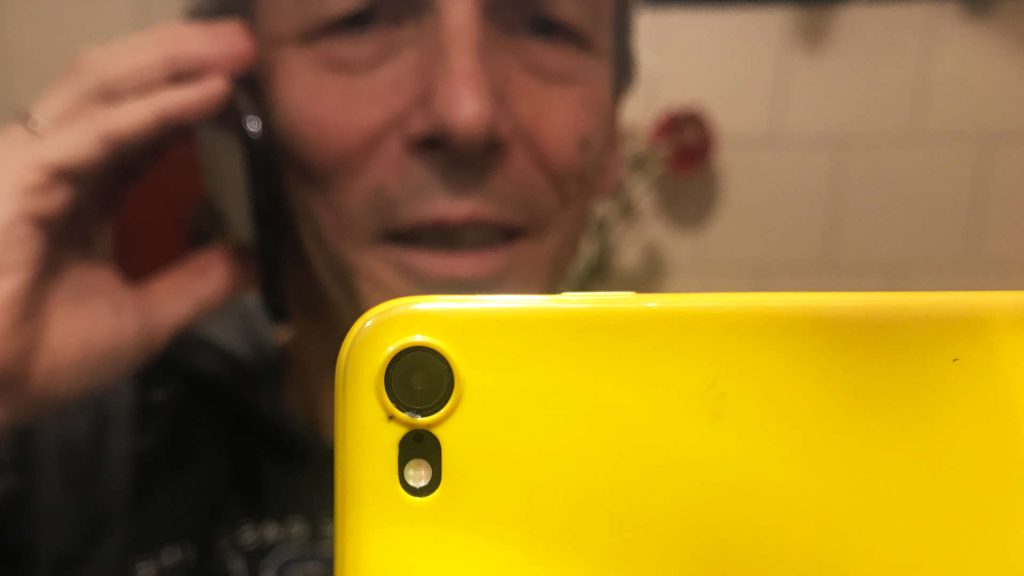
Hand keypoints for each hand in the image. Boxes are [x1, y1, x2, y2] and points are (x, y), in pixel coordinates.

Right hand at [0, 20, 256, 428]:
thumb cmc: (36, 358)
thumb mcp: (139, 316)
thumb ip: (194, 282)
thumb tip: (253, 260)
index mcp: (77, 189)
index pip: (138, 127)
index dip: (189, 100)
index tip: (249, 87)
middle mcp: (53, 160)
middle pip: (122, 87)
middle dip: (185, 58)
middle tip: (247, 43)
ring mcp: (33, 158)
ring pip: (108, 86)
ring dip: (178, 61)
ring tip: (238, 47)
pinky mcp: (24, 170)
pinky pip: (103, 129)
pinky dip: (161, 107)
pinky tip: (212, 91)